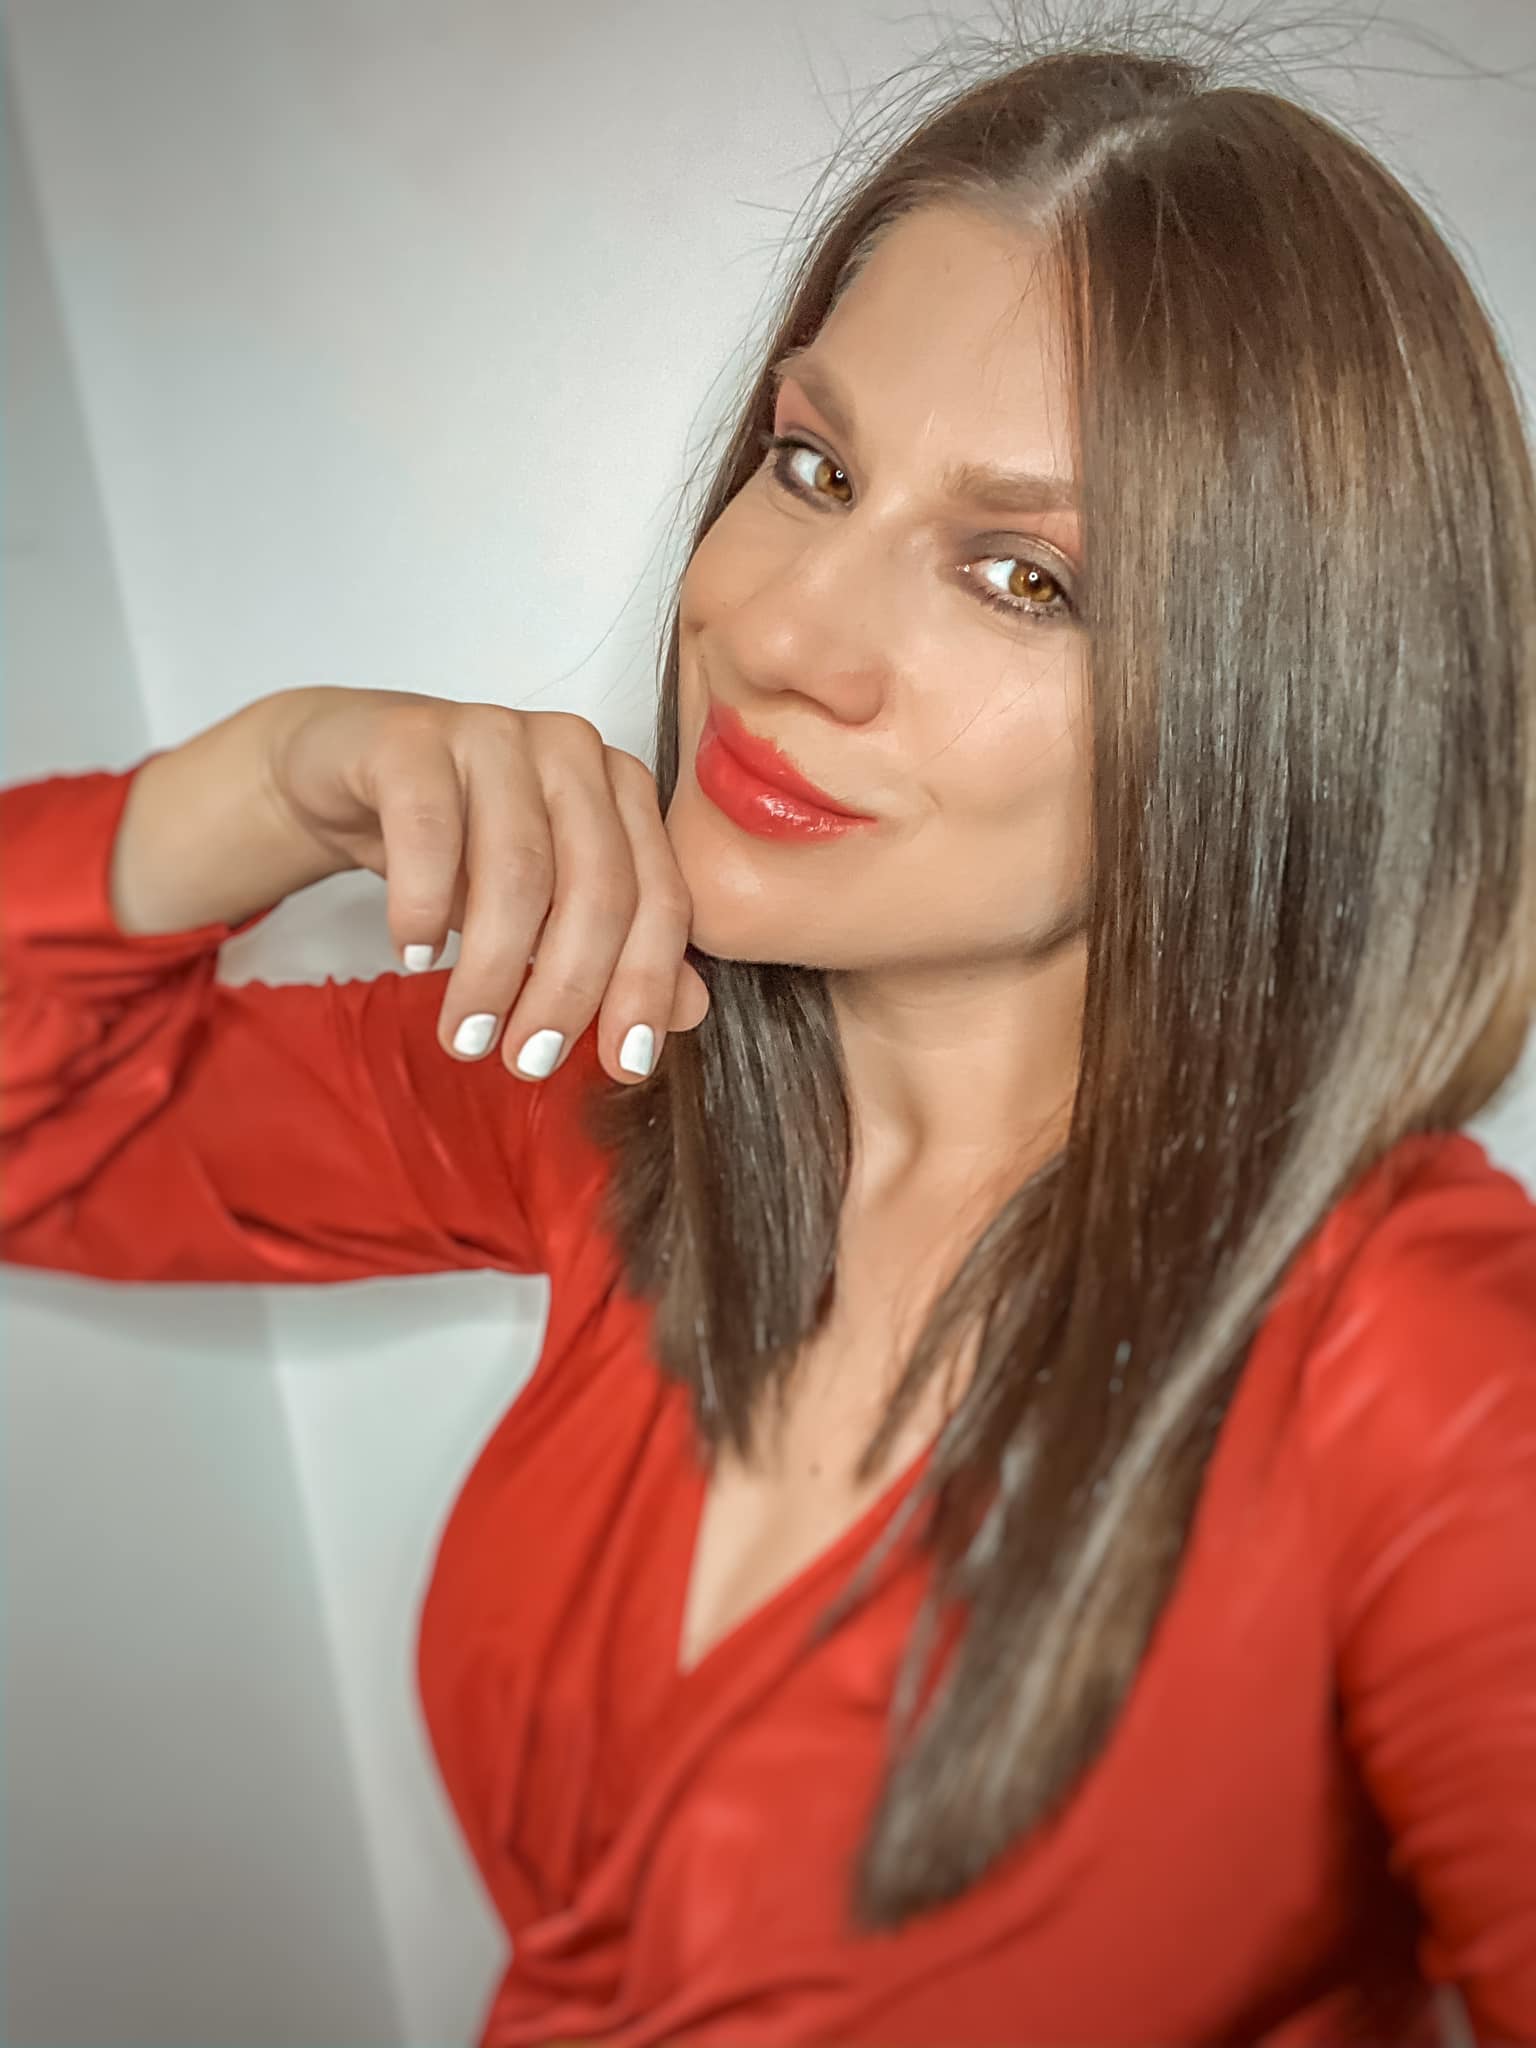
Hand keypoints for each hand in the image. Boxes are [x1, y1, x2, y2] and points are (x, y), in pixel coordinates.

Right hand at [264, 686, 708, 1084]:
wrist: (346, 772)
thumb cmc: (458, 844)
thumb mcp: (543, 910)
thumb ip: (620, 953)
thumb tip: (689, 1013)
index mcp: (622, 790)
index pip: (660, 898)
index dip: (646, 987)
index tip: (624, 1064)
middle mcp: (572, 752)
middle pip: (597, 889)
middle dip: (568, 991)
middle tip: (528, 1061)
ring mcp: (493, 735)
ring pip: (518, 869)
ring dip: (493, 970)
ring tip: (468, 1035)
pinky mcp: (410, 740)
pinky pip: (428, 831)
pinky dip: (424, 905)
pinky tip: (415, 954)